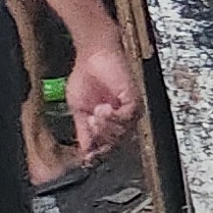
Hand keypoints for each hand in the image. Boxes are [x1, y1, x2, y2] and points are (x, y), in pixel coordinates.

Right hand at [65, 38, 139, 160]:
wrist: (91, 56)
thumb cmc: (86, 77)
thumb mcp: (78, 109)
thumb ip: (82, 129)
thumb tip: (84, 150)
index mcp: (108, 122)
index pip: (107, 145)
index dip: (98, 152)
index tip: (87, 155)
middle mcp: (122, 118)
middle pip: (115, 141)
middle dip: (100, 136)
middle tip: (89, 123)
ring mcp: (130, 110)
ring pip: (122, 131)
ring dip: (105, 125)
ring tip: (94, 114)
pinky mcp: (134, 99)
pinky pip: (127, 117)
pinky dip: (113, 116)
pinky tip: (101, 109)